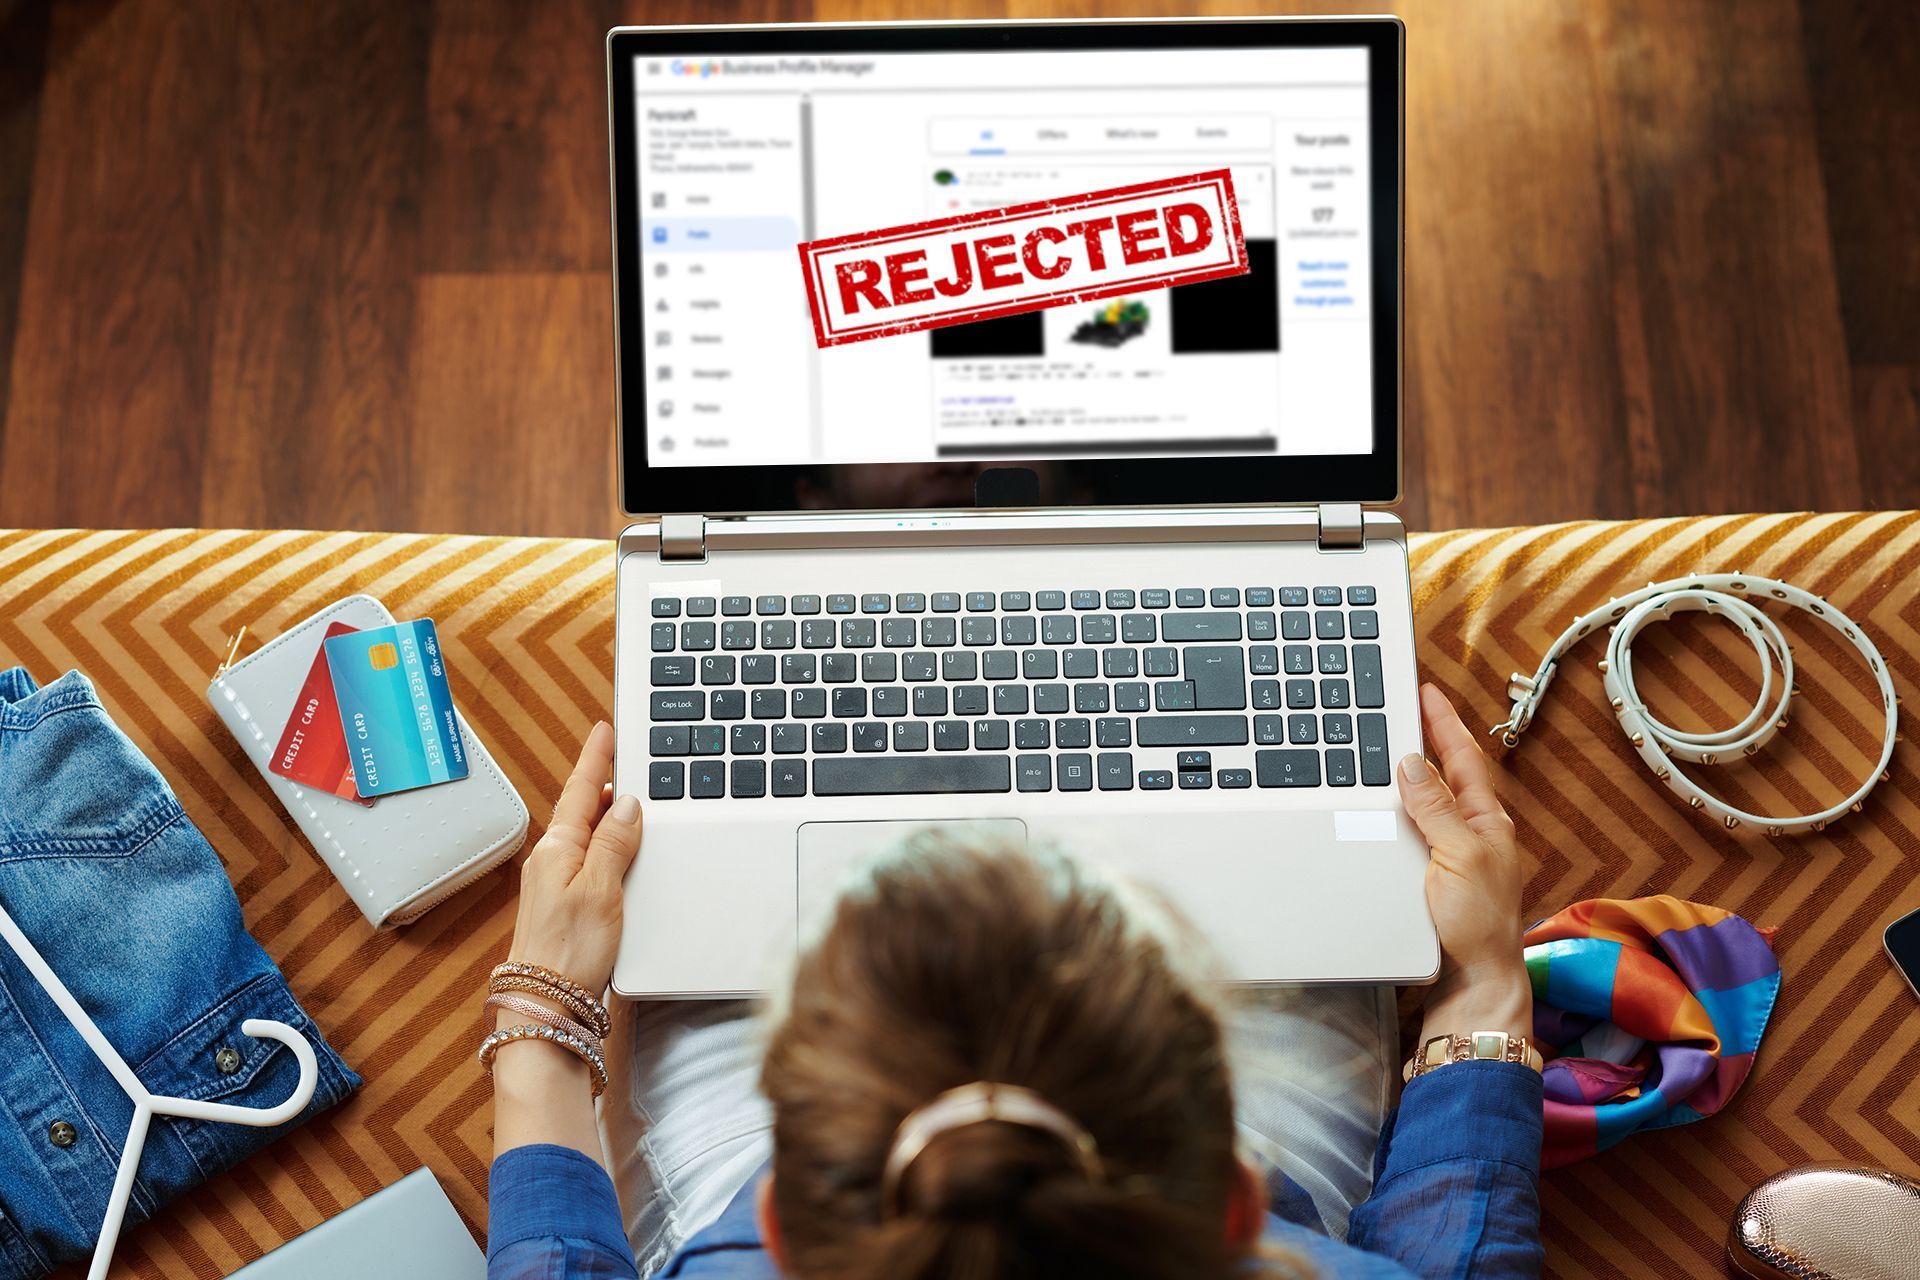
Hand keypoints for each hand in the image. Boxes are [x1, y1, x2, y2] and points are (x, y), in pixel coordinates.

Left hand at [505, 721, 642, 995]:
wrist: (548, 1004)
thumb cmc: (570, 950)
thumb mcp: (600, 888)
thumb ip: (614, 844)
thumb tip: (626, 804)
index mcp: (558, 848)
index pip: (581, 790)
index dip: (596, 759)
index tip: (605, 729)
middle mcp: (553, 860)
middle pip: (583, 810)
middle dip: (605, 783)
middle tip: (626, 758)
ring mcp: (557, 883)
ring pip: (588, 836)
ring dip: (609, 816)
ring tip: (633, 800)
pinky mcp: (568, 906)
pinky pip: (591, 861)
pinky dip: (609, 847)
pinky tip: (624, 853)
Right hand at [1399, 683, 1530, 1039]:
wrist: (1471, 982)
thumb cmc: (1478, 925)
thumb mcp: (1460, 856)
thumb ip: (1436, 808)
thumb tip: (1413, 763)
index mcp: (1486, 822)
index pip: (1462, 759)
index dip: (1443, 723)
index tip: (1426, 692)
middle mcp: (1469, 833)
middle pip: (1442, 774)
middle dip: (1423, 739)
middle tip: (1398, 708)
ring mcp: (1448, 854)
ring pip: (1422, 802)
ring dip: (1404, 775)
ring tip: (1381, 745)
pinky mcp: (1428, 876)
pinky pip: (1408, 830)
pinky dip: (1392, 810)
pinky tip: (1374, 806)